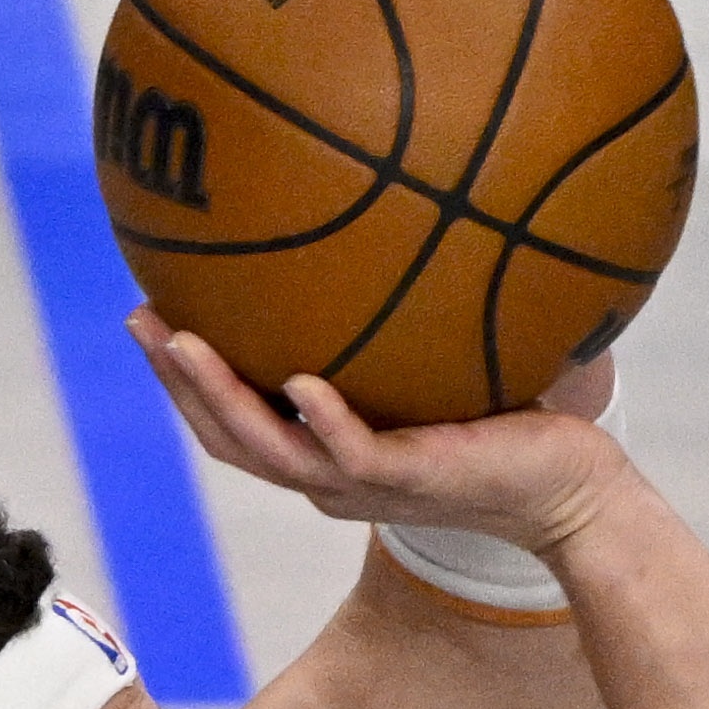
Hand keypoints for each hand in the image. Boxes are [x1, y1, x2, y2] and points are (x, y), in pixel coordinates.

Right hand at [135, 314, 630, 558]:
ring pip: (271, 450)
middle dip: (178, 381)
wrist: (570, 492)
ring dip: (220, 397)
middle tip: (139, 319)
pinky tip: (296, 382)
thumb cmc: (508, 426)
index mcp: (327, 452)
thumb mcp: (439, 364)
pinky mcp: (413, 480)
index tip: (149, 315)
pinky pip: (354, 452)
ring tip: (183, 342)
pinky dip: (323, 420)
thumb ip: (399, 317)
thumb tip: (390, 217)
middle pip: (228, 437)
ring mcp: (368, 484)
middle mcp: (333, 476)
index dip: (185, 376)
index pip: (236, 420)